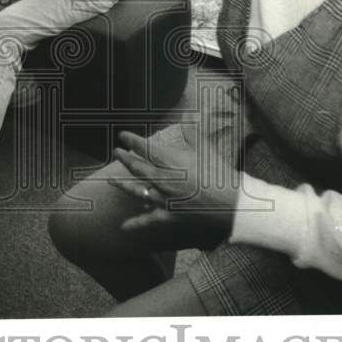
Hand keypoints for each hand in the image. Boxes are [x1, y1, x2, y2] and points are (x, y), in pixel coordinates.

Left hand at [109, 130, 239, 237]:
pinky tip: (123, 227)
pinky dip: (135, 223)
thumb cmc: (218, 172)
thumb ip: (192, 130)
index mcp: (170, 161)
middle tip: (116, 152)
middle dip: (124, 159)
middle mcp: (162, 179)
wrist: (230, 202)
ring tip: (110, 180)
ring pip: (137, 190)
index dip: (132, 141)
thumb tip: (187, 114)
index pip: (145, 148)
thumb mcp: (205, 146)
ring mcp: (163, 199)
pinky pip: (148, 220)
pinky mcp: (168, 215)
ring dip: (123, 184)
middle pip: (137, 168)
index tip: (122, 135)